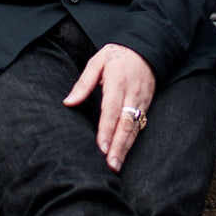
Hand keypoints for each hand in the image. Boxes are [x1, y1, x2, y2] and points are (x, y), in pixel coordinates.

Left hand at [63, 43, 154, 172]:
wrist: (146, 49)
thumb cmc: (117, 55)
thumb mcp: (97, 62)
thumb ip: (84, 83)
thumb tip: (68, 102)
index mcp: (117, 82)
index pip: (111, 110)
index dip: (107, 130)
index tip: (101, 147)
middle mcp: (132, 94)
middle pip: (125, 124)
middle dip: (118, 146)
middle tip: (111, 165)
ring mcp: (142, 101)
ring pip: (134, 128)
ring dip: (125, 148)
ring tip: (116, 165)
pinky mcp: (147, 105)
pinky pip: (139, 126)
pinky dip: (132, 141)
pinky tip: (124, 153)